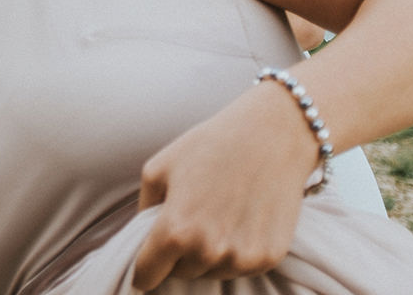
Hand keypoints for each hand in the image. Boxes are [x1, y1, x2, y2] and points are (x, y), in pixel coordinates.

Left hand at [130, 86, 317, 289]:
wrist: (272, 136)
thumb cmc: (209, 145)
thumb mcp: (158, 168)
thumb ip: (143, 210)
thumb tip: (141, 241)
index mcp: (175, 231)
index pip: (147, 275)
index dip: (143, 270)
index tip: (145, 267)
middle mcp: (208, 251)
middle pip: (180, 273)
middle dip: (178, 255)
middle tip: (190, 218)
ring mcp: (241, 257)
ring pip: (211, 272)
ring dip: (208, 255)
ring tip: (217, 214)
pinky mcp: (268, 257)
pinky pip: (240, 267)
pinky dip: (236, 252)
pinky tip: (239, 219)